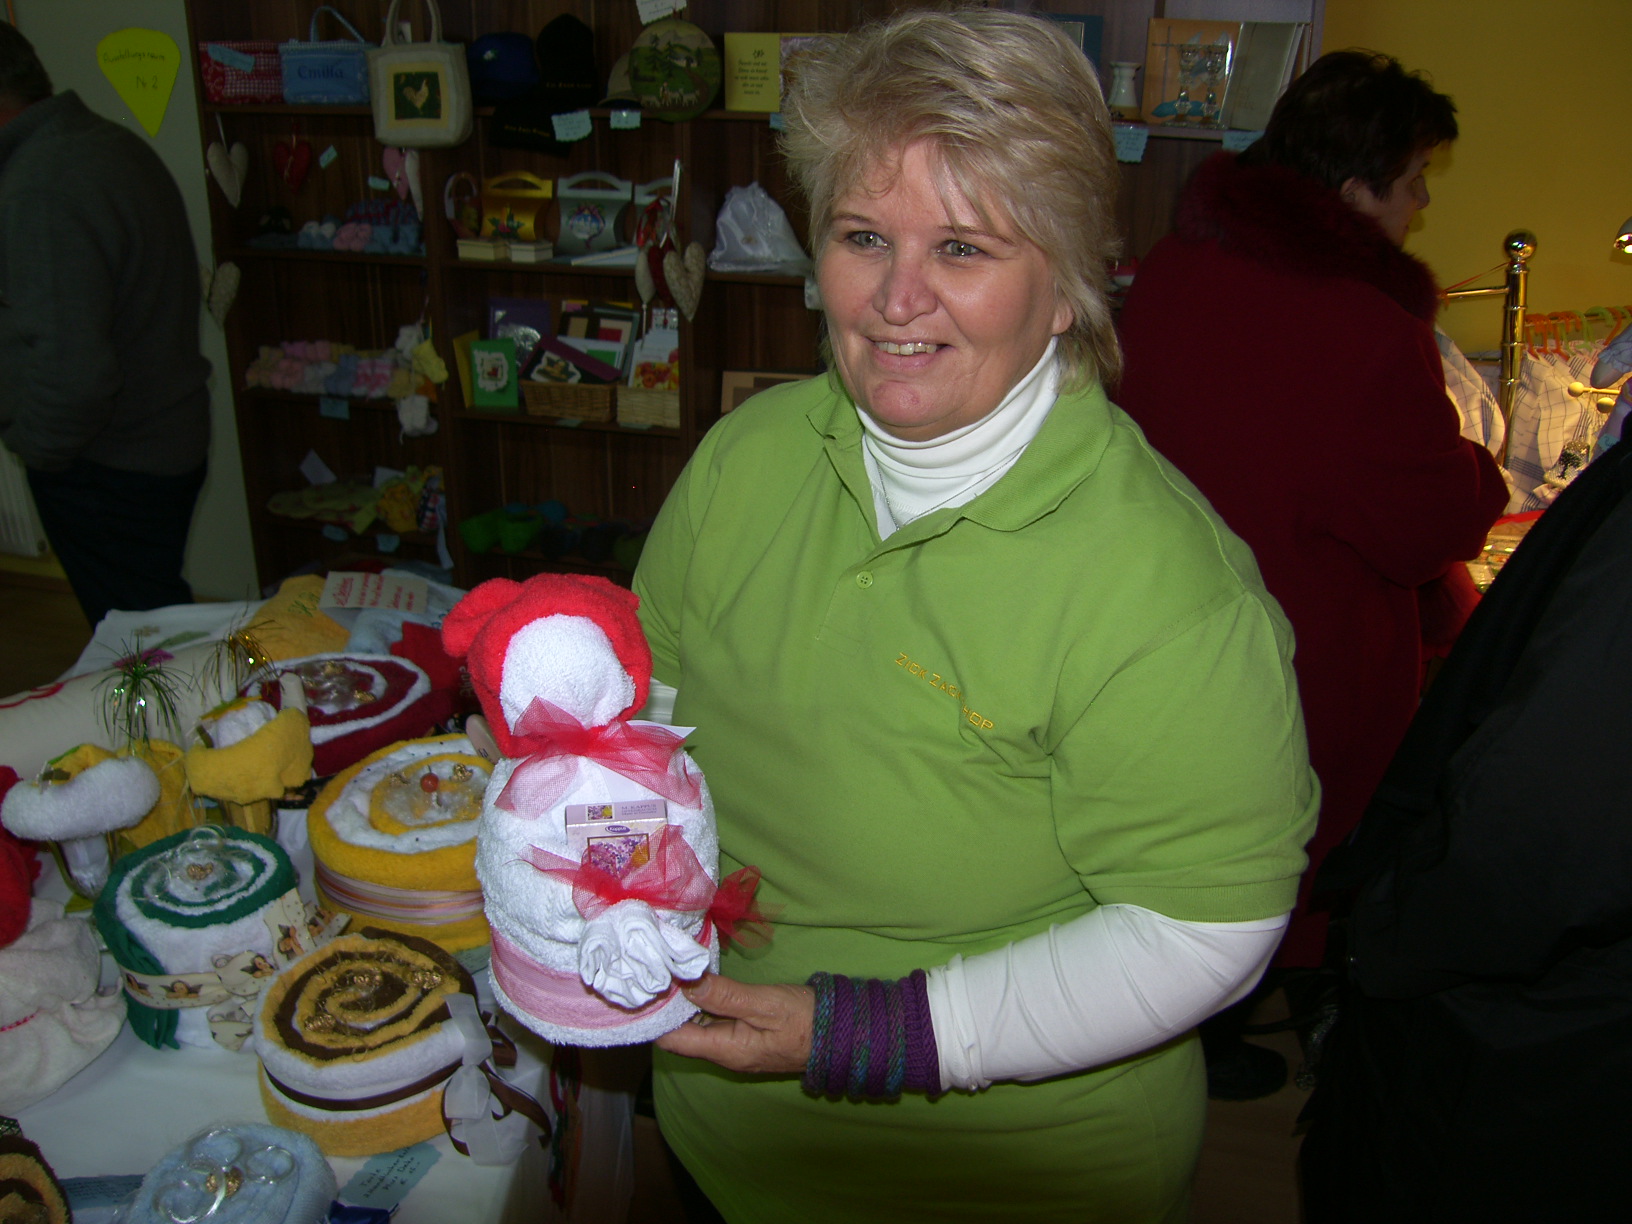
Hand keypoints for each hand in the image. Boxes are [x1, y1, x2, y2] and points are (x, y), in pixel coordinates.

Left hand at [655, 973, 814, 1075]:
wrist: (841, 1035)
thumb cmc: (805, 1020)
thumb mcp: (765, 1003)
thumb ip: (725, 995)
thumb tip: (686, 983)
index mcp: (726, 1050)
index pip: (672, 1040)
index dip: (656, 1014)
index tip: (650, 981)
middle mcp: (725, 1054)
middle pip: (681, 1034)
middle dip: (668, 1005)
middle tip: (659, 967)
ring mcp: (735, 1047)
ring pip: (696, 1028)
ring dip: (685, 1003)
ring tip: (673, 970)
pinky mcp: (745, 1037)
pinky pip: (713, 1023)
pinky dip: (702, 1005)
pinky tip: (700, 982)